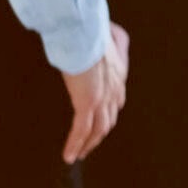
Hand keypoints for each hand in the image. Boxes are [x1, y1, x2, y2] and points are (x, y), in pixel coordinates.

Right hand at [60, 22, 128, 163]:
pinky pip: (81, 130)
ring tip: (78, 155)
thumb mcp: (109, 35)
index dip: (109, 114)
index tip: (100, 123)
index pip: (117, 101)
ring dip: (88, 145)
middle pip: (110, 119)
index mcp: (119, 74)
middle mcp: (115, 89)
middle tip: (89, 145)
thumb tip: (107, 33)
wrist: (86, 34)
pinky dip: (75, 144)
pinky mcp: (88, 103)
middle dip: (99, 134)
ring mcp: (103, 98)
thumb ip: (111, 39)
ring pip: (98, 130)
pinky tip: (68, 155)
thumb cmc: (92, 32)